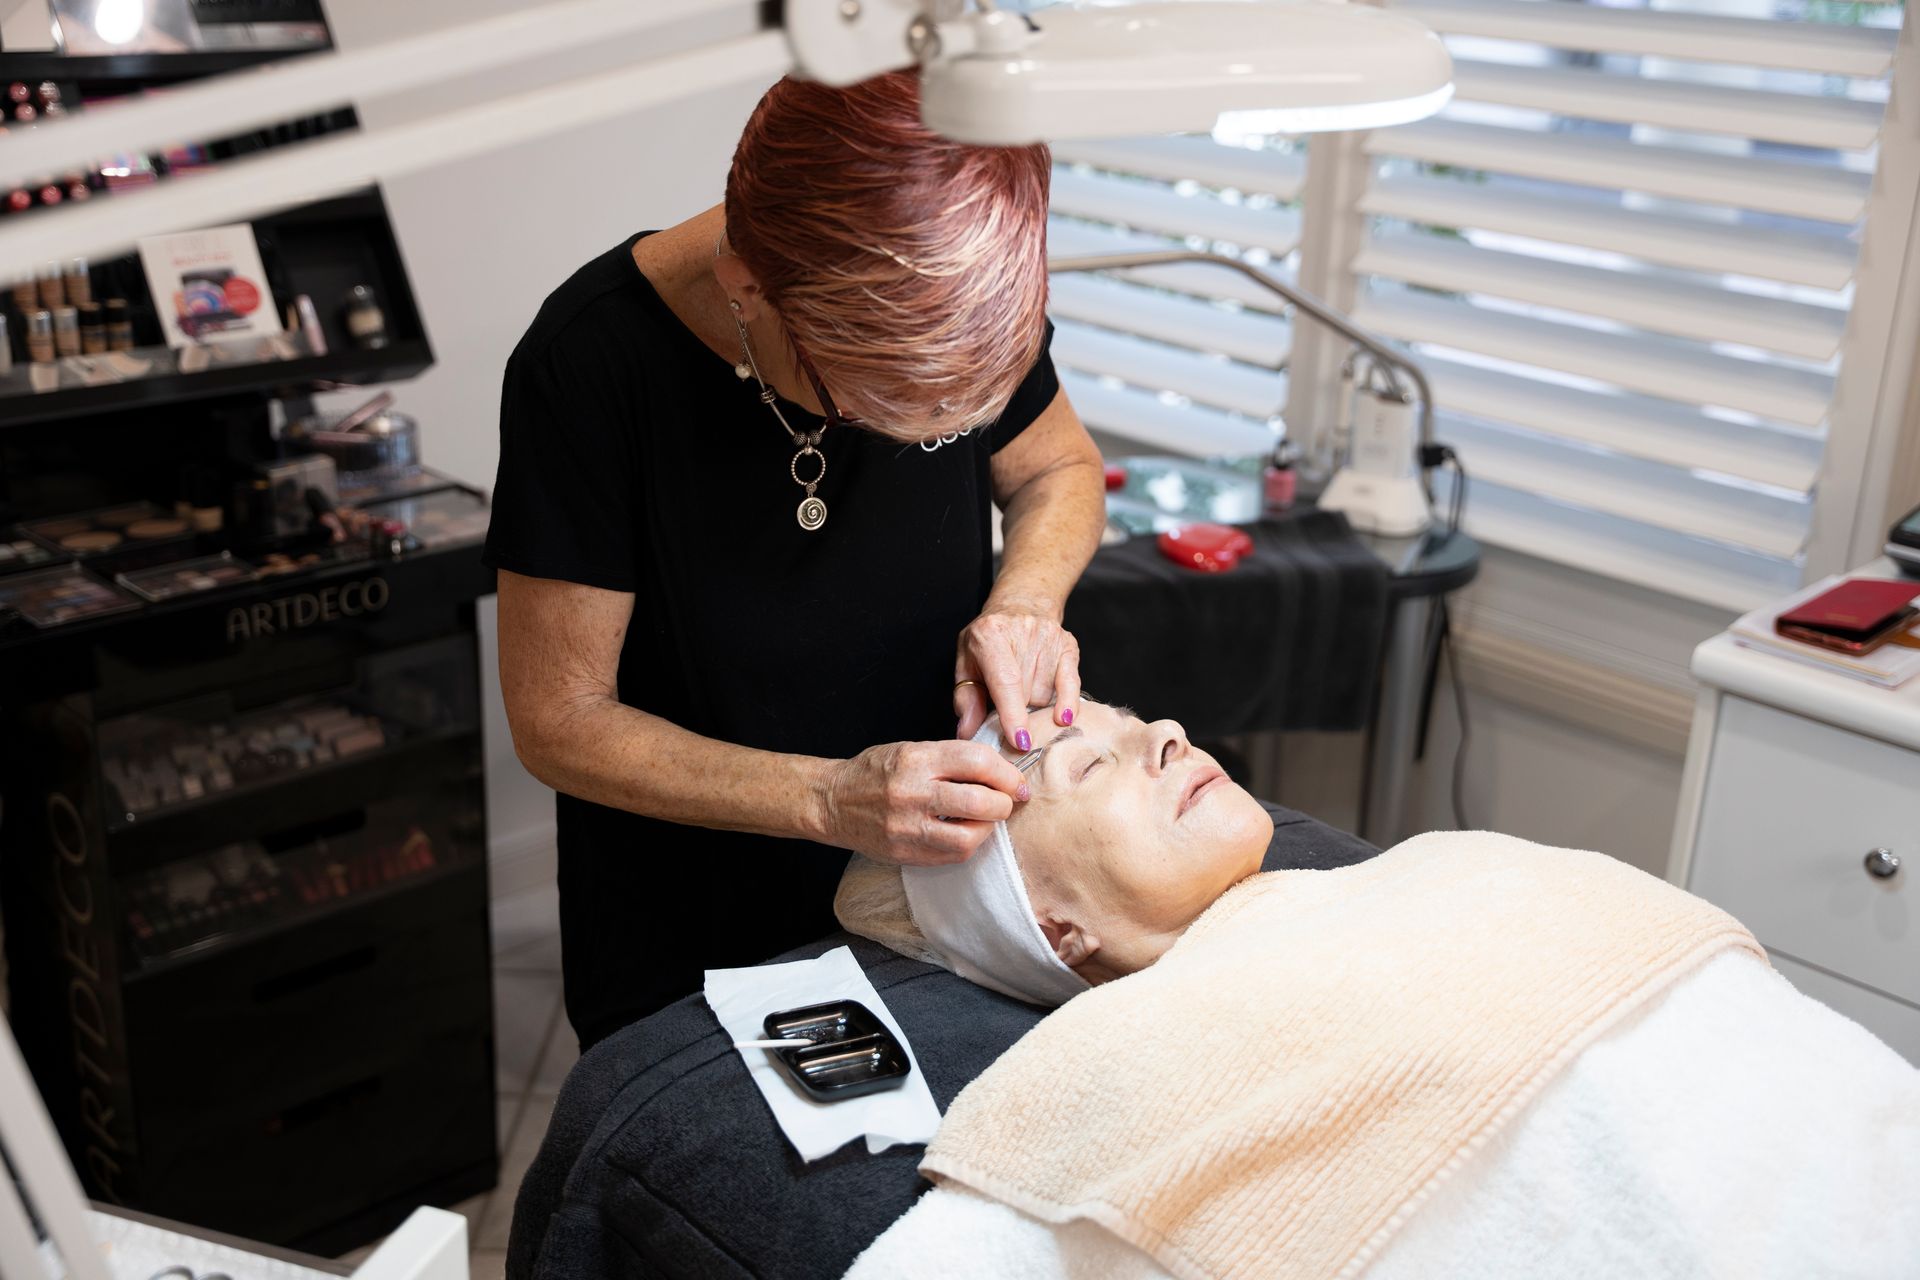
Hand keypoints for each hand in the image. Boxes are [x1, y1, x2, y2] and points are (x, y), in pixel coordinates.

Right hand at [820, 740, 1028, 865]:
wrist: (833, 802)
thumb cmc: (875, 772)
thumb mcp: (910, 750)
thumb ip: (951, 759)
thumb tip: (1001, 772)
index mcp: (916, 759)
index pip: (977, 761)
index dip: (1006, 772)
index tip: (1015, 781)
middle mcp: (911, 792)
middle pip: (980, 800)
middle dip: (1004, 802)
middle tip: (1006, 801)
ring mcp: (907, 827)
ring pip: (970, 835)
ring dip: (989, 827)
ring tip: (986, 819)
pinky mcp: (906, 853)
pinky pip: (953, 855)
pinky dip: (969, 843)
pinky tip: (966, 832)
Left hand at [953, 600, 1080, 747]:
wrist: (1020, 606)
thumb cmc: (988, 642)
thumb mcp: (967, 664)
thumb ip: (966, 700)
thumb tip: (968, 733)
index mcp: (990, 636)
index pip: (1006, 681)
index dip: (1012, 714)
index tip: (1020, 741)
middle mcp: (1023, 632)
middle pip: (1027, 693)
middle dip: (1017, 711)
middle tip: (1007, 710)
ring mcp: (1049, 637)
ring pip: (1046, 694)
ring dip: (1035, 704)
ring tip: (1024, 692)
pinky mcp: (1069, 645)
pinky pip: (1072, 684)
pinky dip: (1067, 703)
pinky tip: (1063, 717)